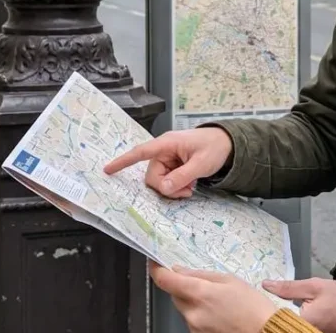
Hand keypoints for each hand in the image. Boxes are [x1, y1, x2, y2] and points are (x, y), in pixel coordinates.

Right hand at [103, 127, 231, 197]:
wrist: (227, 144)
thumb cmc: (215, 147)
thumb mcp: (201, 163)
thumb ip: (182, 176)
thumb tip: (165, 187)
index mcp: (167, 144)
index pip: (141, 152)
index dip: (123, 161)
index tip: (108, 170)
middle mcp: (164, 151)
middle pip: (152, 176)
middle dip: (167, 188)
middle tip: (186, 190)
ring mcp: (168, 159)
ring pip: (160, 181)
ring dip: (174, 188)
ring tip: (191, 185)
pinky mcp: (173, 166)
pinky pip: (167, 181)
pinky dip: (177, 186)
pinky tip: (190, 183)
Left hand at [150, 263, 277, 332]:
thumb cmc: (253, 306)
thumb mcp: (229, 280)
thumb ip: (201, 275)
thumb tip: (179, 271)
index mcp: (199, 294)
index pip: (165, 281)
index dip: (156, 270)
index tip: (156, 263)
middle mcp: (192, 314)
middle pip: (175, 295)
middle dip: (183, 287)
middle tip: (203, 285)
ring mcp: (195, 328)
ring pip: (185, 309)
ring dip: (194, 302)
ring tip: (219, 303)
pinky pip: (193, 321)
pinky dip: (201, 315)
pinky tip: (219, 314)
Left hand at [263, 278, 335, 332]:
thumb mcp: (313, 287)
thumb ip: (289, 288)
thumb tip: (266, 284)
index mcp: (301, 323)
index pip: (275, 318)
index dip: (268, 308)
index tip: (263, 300)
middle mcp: (303, 332)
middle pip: (282, 323)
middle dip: (276, 313)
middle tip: (271, 301)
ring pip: (290, 325)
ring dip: (285, 317)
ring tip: (280, 305)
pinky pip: (298, 327)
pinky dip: (294, 321)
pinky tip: (293, 312)